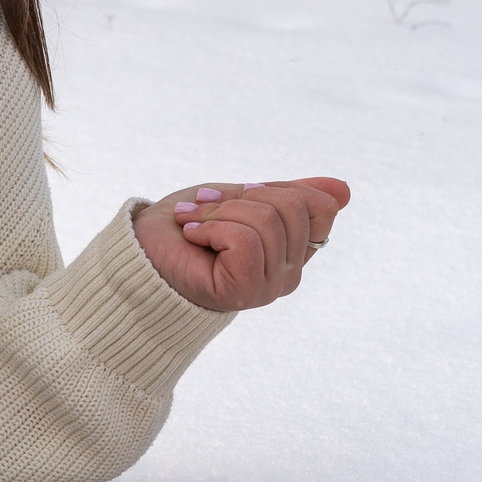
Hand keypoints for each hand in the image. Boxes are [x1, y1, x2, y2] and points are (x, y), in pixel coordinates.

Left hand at [132, 177, 350, 311]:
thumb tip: (344, 190)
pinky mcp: (246, 292)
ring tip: (193, 226)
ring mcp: (271, 286)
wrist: (137, 253)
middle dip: (239, 197)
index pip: (318, 205)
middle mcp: (290, 273)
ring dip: (218, 213)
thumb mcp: (241, 199)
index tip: (234, 196)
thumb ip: (289, 195)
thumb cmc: (184, 227)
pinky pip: (246, 241)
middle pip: (293, 206)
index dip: (274, 189)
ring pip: (267, 221)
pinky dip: (212, 229)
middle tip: (203, 211)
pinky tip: (194, 240)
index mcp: (292, 249)